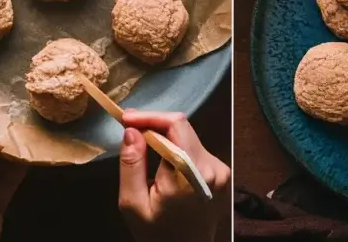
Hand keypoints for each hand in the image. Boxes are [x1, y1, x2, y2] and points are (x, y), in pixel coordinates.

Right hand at [117, 111, 230, 241]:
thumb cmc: (157, 234)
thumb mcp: (133, 204)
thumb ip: (131, 165)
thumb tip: (131, 131)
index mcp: (190, 175)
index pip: (175, 125)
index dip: (149, 116)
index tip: (125, 118)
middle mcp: (212, 167)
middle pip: (183, 127)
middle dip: (154, 123)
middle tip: (129, 127)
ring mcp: (221, 170)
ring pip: (188, 136)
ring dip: (164, 135)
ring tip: (141, 142)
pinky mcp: (222, 173)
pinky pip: (195, 148)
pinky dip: (176, 146)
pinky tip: (160, 156)